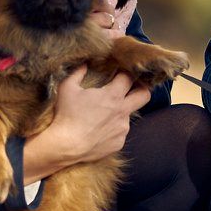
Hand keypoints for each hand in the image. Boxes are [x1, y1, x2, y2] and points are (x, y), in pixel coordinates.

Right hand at [23, 66, 149, 178]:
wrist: (66, 146)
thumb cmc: (66, 115)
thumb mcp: (67, 88)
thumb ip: (78, 72)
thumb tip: (85, 63)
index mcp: (112, 96)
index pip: (129, 78)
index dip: (125, 73)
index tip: (119, 73)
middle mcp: (122, 111)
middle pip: (144, 95)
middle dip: (141, 88)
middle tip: (131, 88)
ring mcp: (122, 128)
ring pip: (128, 115)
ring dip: (119, 112)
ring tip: (102, 115)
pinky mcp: (119, 142)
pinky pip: (120, 132)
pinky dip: (112, 128)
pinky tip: (98, 130)